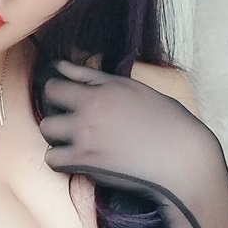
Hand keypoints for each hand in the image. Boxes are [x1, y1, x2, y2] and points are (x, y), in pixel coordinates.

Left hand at [39, 61, 219, 205]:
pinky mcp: (85, 159)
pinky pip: (52, 158)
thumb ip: (100, 80)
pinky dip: (59, 160)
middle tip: (69, 121)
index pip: (61, 76)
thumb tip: (68, 68)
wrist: (181, 159)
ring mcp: (86, 132)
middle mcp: (92, 105)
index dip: (59, 88)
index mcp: (106, 86)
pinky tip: (75, 160)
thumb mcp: (137, 90)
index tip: (63, 98)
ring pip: (47, 128)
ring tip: (74, 142)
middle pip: (48, 97)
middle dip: (55, 108)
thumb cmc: (168, 124)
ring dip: (56, 135)